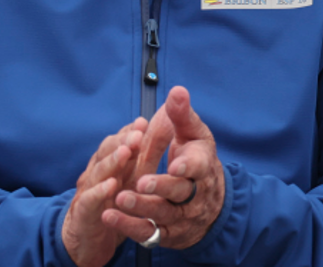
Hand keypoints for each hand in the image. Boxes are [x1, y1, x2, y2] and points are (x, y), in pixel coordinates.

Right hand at [62, 118, 147, 266]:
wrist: (91, 238)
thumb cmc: (116, 199)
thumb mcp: (137, 174)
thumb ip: (150, 150)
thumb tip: (166, 121)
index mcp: (112, 160)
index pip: (120, 140)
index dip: (131, 131)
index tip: (145, 122)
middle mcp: (98, 171)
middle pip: (108, 152)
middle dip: (123, 141)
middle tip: (138, 134)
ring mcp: (89, 190)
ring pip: (98, 172)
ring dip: (112, 161)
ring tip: (125, 152)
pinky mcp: (84, 212)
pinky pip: (90, 200)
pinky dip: (99, 191)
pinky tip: (111, 185)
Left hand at [105, 86, 225, 249]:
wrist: (211, 202)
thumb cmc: (197, 160)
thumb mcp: (194, 135)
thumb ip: (182, 115)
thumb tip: (177, 91)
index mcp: (203, 166)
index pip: (199, 166)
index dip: (188, 166)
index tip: (176, 164)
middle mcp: (195, 193)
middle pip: (180, 192)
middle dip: (161, 188)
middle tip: (141, 183)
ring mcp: (182, 215)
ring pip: (163, 213)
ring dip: (141, 207)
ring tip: (120, 198)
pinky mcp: (169, 232)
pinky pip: (149, 232)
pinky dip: (130, 226)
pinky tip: (110, 215)